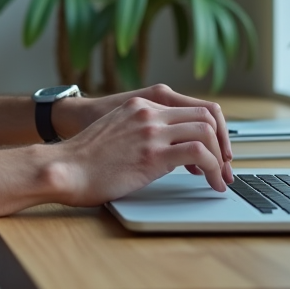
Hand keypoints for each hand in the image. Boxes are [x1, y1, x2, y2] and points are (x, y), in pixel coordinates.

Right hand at [49, 95, 229, 206]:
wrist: (64, 168)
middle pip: (206, 115)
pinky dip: (213, 169)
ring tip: (219, 177)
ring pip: (206, 131)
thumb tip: (166, 151)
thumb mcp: (116, 133)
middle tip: (225, 167)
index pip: (192, 107)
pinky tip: (210, 183)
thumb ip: (140, 132)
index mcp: (141, 105)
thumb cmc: (85, 160)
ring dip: (220, 157)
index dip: (211, 130)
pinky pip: (199, 154)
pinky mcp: (153, 154)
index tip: (216, 151)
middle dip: (222, 143)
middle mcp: (148, 113)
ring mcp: (151, 131)